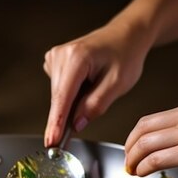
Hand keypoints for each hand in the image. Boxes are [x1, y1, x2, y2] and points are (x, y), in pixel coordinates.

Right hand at [43, 22, 149, 146]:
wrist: (126, 36)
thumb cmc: (125, 54)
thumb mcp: (117, 84)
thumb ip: (95, 105)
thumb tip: (77, 123)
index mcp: (77, 58)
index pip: (62, 98)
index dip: (56, 123)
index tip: (52, 142)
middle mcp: (61, 55)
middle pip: (58, 98)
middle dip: (67, 116)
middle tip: (80, 126)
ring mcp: (55, 57)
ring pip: (58, 95)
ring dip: (72, 102)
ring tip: (93, 89)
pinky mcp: (54, 61)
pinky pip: (58, 89)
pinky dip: (70, 94)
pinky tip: (85, 85)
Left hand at [124, 99, 177, 177]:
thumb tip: (173, 145)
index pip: (151, 119)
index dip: (136, 136)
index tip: (132, 148)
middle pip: (143, 129)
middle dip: (129, 147)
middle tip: (128, 161)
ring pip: (146, 144)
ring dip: (134, 159)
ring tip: (133, 170)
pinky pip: (158, 159)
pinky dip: (144, 167)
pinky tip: (143, 173)